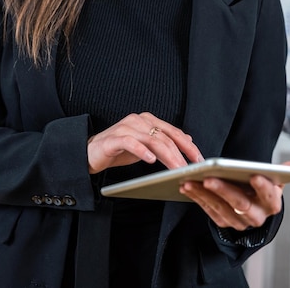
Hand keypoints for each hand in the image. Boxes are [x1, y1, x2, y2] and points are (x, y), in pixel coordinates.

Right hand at [87, 112, 202, 173]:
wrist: (90, 153)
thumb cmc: (118, 150)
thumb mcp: (145, 146)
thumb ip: (163, 141)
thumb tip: (187, 139)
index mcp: (147, 120)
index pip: (173, 131)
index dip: (188, 145)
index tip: (199, 159)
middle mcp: (138, 120)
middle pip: (164, 136)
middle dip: (179, 153)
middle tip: (190, 168)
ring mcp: (125, 127)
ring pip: (151, 140)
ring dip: (166, 155)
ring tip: (176, 168)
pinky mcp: (113, 138)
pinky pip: (130, 142)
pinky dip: (142, 151)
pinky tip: (150, 160)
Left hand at [179, 160, 289, 230]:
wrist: (252, 206)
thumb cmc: (261, 187)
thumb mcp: (275, 179)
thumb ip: (285, 171)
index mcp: (271, 204)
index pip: (270, 197)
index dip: (263, 187)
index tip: (254, 175)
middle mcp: (256, 217)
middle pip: (240, 204)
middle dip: (223, 190)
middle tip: (208, 177)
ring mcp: (238, 222)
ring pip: (220, 208)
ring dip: (203, 194)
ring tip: (189, 179)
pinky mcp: (223, 223)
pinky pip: (208, 211)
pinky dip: (197, 198)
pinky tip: (186, 185)